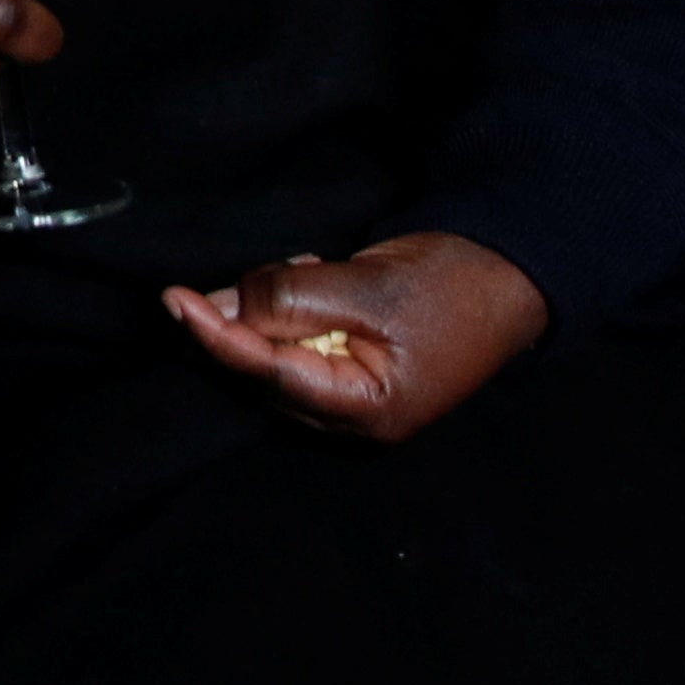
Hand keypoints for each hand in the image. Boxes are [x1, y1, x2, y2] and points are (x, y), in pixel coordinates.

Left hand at [164, 233, 550, 441]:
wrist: (509, 276)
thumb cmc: (451, 287)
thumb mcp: (370, 286)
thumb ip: (294, 298)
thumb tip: (225, 304)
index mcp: (365, 410)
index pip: (268, 374)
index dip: (216, 337)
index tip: (175, 301)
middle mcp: (352, 417)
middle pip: (261, 376)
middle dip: (237, 326)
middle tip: (224, 279)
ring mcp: (352, 397)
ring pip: (273, 359)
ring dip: (268, 312)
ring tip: (304, 267)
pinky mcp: (351, 370)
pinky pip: (296, 347)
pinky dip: (289, 311)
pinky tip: (309, 274)